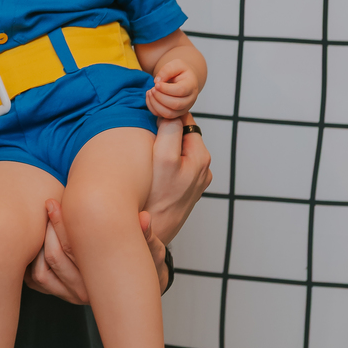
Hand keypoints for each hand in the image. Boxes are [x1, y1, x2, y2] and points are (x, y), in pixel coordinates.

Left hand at [25, 203, 167, 300]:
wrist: (135, 285)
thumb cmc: (142, 262)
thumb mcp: (150, 250)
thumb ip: (146, 235)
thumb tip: (145, 218)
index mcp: (101, 281)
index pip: (73, 250)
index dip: (60, 223)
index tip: (54, 202)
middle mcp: (82, 293)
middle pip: (54, 259)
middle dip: (47, 229)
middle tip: (48, 205)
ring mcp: (68, 296)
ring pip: (41, 273)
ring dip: (38, 246)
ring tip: (43, 221)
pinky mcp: (59, 294)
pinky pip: (36, 281)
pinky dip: (32, 262)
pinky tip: (39, 240)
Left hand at [146, 60, 200, 117]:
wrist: (183, 80)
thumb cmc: (180, 72)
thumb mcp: (176, 64)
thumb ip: (167, 70)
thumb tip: (158, 81)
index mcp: (191, 86)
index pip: (181, 91)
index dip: (166, 89)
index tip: (156, 83)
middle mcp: (190, 100)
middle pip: (176, 104)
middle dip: (160, 97)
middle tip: (152, 88)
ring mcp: (183, 109)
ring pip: (169, 113)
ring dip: (155, 104)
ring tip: (150, 92)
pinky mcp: (175, 114)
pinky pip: (163, 116)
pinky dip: (153, 108)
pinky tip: (150, 97)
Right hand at [147, 116, 211, 245]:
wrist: (151, 237)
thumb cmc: (155, 199)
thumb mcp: (163, 158)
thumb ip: (169, 131)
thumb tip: (170, 113)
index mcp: (201, 157)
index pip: (185, 120)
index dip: (166, 112)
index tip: (149, 110)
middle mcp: (202, 169)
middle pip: (182, 135)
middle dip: (165, 128)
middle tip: (144, 128)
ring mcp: (194, 182)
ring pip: (178, 150)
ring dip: (164, 144)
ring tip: (145, 148)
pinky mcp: (185, 192)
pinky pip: (176, 166)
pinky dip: (164, 161)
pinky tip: (150, 167)